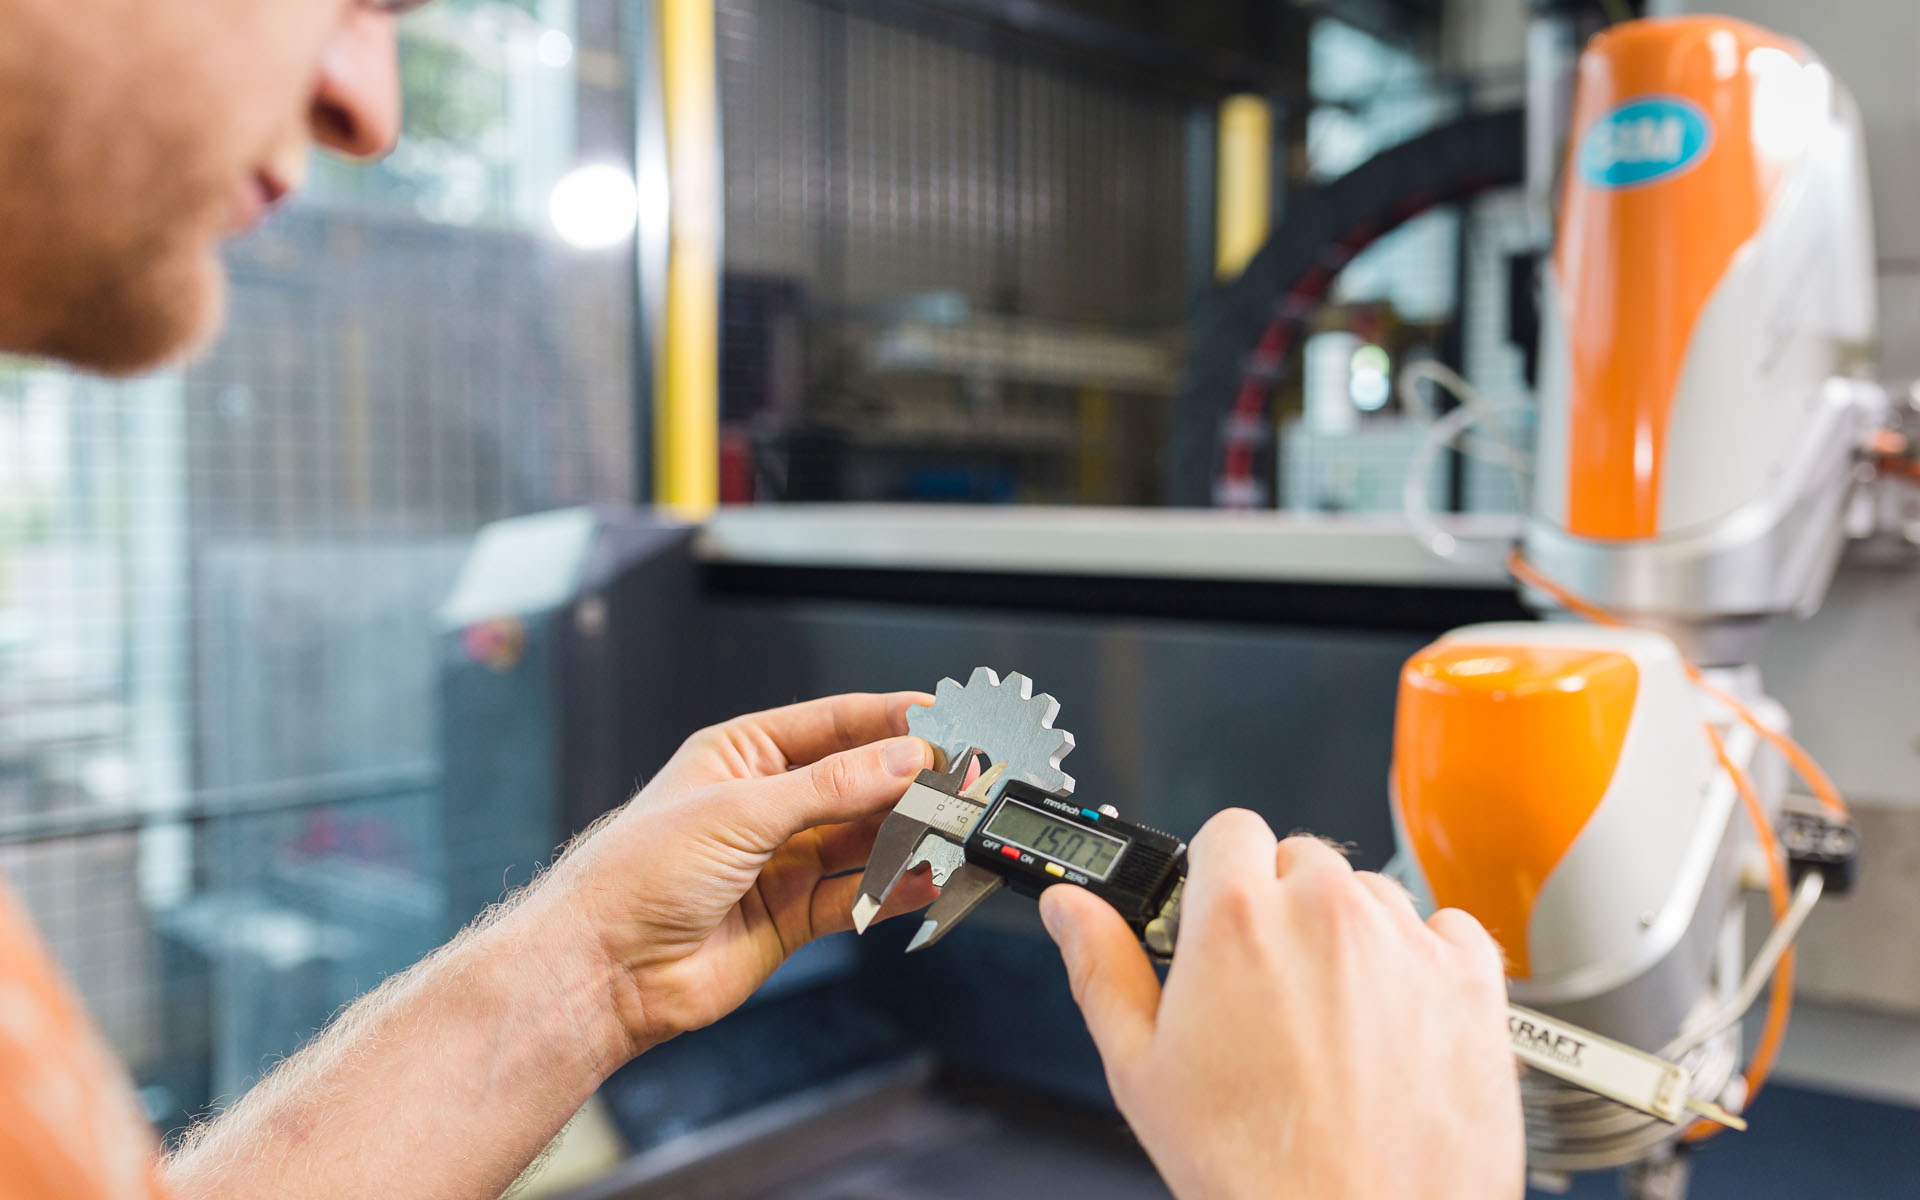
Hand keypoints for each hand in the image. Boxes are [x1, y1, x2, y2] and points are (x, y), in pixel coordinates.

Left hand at [524, 692, 937, 1059]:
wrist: (603, 969)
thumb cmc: (636, 873)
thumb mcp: (740, 810)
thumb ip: (831, 787)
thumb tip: (902, 759)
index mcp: (743, 755)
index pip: (834, 724)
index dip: (890, 720)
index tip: (944, 721)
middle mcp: (766, 805)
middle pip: (858, 783)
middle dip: (910, 783)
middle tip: (962, 783)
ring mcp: (782, 862)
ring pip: (865, 840)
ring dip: (908, 837)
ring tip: (952, 832)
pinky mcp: (793, 916)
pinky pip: (858, 895)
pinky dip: (894, 889)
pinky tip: (923, 880)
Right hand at [1039, 811, 1521, 1199]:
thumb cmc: (1254, 1173)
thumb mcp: (1142, 1071)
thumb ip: (1103, 967)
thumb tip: (1071, 911)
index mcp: (1238, 922)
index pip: (1227, 831)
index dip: (1217, 875)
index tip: (1217, 915)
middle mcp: (1327, 915)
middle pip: (1300, 857)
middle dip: (1281, 905)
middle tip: (1268, 984)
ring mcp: (1406, 943)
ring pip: (1370, 894)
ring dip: (1350, 933)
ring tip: (1332, 1018)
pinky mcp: (1471, 981)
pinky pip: (1448, 929)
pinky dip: (1424, 962)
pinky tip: (1394, 1021)